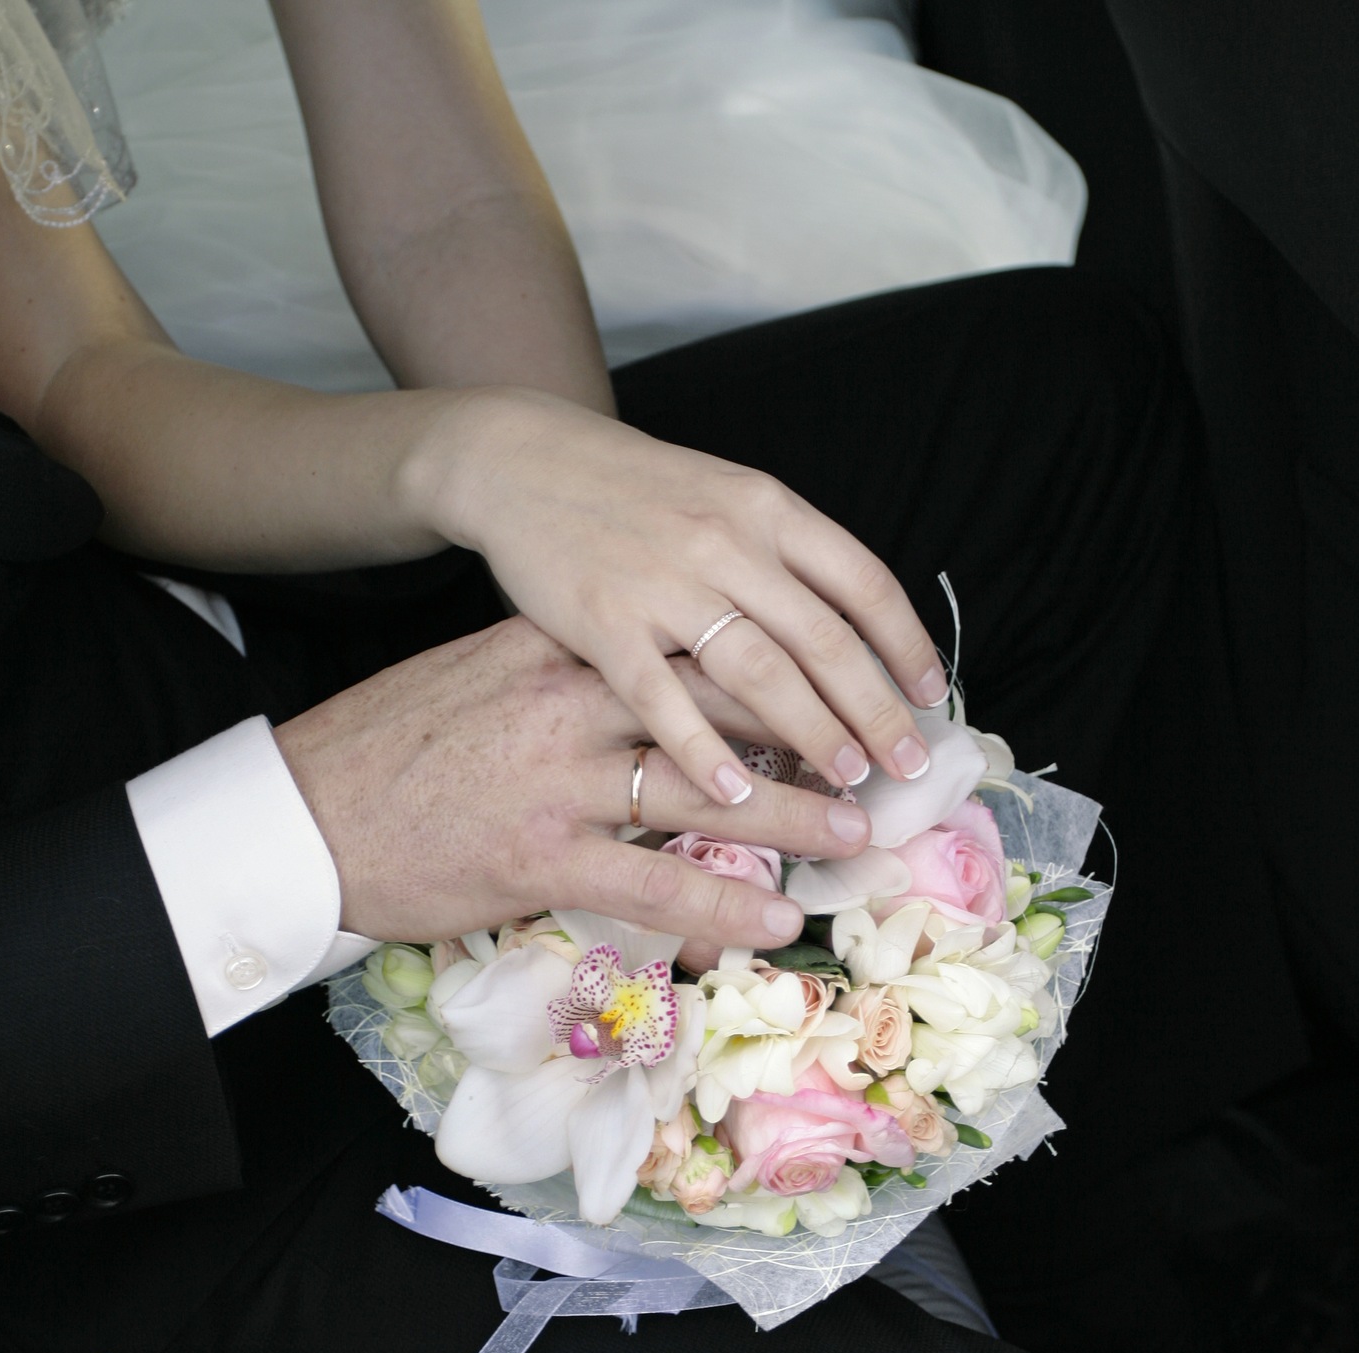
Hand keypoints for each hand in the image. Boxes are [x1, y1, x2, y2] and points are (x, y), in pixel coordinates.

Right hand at [273, 615, 872, 946]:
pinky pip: (651, 885)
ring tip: (857, 836)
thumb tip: (648, 681)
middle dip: (813, 734)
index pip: (690, 648)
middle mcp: (569, 704)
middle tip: (880, 758)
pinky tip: (777, 918)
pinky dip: (721, 905)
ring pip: (704, 797)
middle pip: (721, 711)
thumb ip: (568, 671)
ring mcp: (556, 783)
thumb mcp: (485, 678)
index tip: (837, 684)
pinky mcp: (536, 859)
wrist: (303, 811)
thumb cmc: (395, 749)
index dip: (777, 666)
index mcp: (559, 652)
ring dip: (793, 818)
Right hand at [404, 386, 948, 810]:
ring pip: (759, 674)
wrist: (522, 458)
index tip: (930, 697)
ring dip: (812, 735)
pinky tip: (737, 795)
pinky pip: (665, 699)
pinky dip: (704, 750)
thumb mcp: (722, 496)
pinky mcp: (603, 622)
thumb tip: (850, 629)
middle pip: (823, 641)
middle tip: (906, 769)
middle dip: (875, 712)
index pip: (861, 582)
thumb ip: (780, 554)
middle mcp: (727, 542)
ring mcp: (665, 583)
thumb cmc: (632, 491)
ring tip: (848, 783)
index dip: (904, 646)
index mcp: (765, 508)